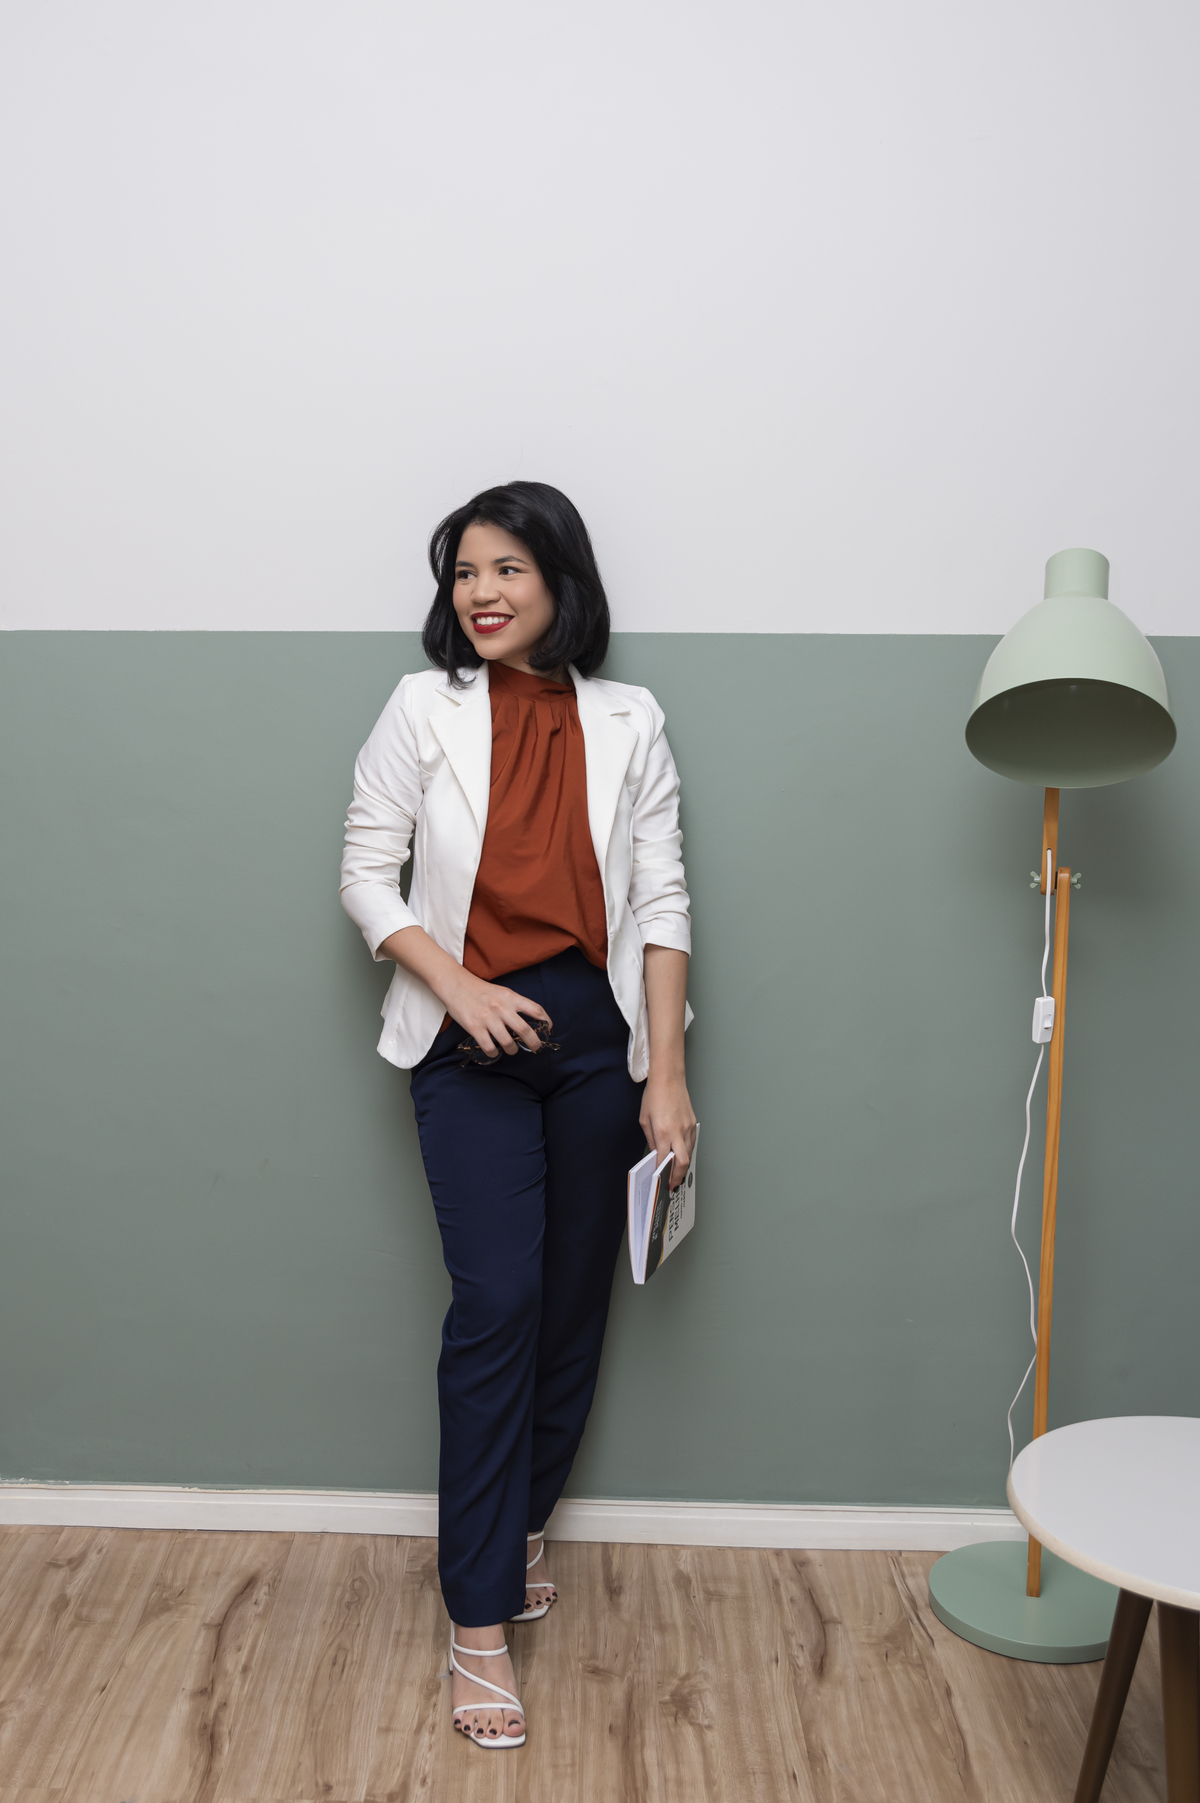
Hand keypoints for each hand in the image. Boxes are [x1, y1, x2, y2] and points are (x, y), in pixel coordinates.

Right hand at [377, 927, 551, 1057]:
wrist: (455, 984)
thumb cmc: (480, 989)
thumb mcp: (501, 992)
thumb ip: (514, 1004)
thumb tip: (528, 1021)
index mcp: (510, 997)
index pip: (536, 1009)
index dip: (546, 1022)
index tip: (549, 1030)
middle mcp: (501, 1008)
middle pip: (525, 1030)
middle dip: (534, 1043)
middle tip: (536, 1049)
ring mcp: (488, 1018)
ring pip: (508, 1042)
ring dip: (512, 1050)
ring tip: (511, 1050)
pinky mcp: (474, 1027)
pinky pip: (489, 1047)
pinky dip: (494, 1053)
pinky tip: (494, 1051)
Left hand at [640, 1071, 696, 1188]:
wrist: (669, 1078)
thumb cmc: (654, 1096)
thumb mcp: (645, 1120)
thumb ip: (651, 1139)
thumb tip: (656, 1153)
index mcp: (663, 1132)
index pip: (664, 1160)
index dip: (662, 1173)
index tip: (660, 1180)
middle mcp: (678, 1132)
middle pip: (682, 1162)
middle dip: (678, 1176)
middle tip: (673, 1184)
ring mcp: (688, 1128)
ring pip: (689, 1154)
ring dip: (683, 1166)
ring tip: (677, 1174)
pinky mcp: (693, 1123)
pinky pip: (692, 1143)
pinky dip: (687, 1152)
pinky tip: (681, 1155)